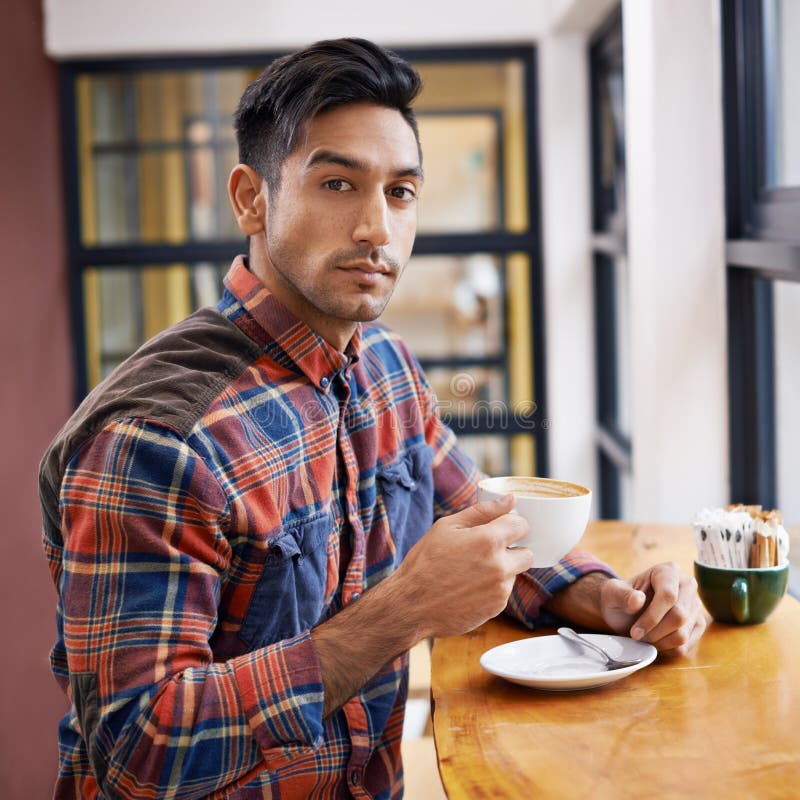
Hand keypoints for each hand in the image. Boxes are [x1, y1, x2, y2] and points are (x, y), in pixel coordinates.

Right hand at [393, 494, 533, 638]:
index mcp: (488, 540)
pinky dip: (492, 587)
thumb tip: (511, 500)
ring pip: (514, 573)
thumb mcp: (448, 527)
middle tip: (487, 551)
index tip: (501, 528)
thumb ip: (483, 511)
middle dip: (513, 550)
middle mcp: (500, 566)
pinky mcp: (497, 607)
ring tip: (471, 571)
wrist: (411, 604)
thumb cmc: (425, 561)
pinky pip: (504, 591)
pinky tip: (469, 586)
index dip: (512, 524)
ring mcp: (501, 589)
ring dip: (501, 569)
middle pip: (527, 553)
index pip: (522, 525)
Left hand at [599, 561, 706, 655]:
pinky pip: (687, 645)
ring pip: (683, 634)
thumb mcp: (612, 593)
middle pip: (679, 616)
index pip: (668, 595)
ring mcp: (695, 605)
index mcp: (668, 571)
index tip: (635, 632)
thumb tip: (637, 600)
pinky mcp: (697, 623)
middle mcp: (687, 585)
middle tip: (637, 636)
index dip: (652, 617)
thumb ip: (622, 595)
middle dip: (655, 632)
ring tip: (644, 638)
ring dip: (660, 642)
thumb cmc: (620, 598)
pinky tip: (654, 642)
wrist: (624, 610)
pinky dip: (667, 649)